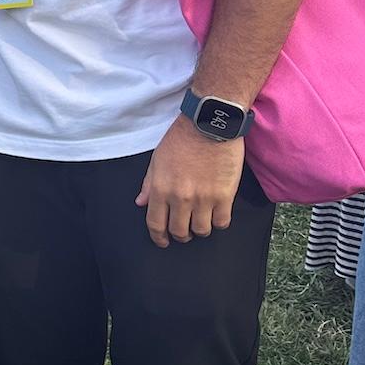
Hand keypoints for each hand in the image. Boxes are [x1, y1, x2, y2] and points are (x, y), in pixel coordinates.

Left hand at [135, 117, 245, 246]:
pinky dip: (219, 222)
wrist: (209, 123)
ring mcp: (203, 198)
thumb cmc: (181, 138)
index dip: (159, 237)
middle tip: (184, 231)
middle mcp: (180, 197)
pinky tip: (217, 215)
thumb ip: (148, 184)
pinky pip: (222, 222)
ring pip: (201, 231)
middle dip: (181, 235)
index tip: (163, 241)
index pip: (155, 224)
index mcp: (160, 189)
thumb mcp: (157, 159)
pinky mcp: (224, 195)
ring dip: (200, 229)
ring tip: (201, 220)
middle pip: (179, 231)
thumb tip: (140, 202)